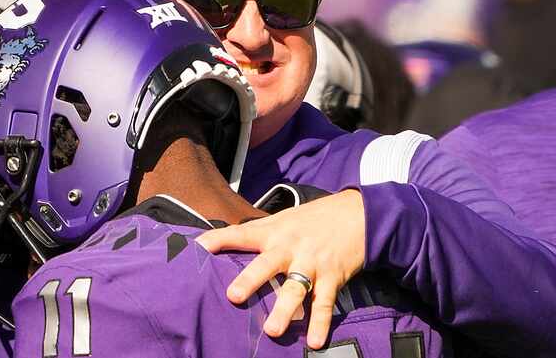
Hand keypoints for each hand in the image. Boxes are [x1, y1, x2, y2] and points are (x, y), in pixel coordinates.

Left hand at [195, 189, 365, 348]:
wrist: (358, 213)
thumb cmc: (313, 219)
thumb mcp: (283, 219)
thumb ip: (258, 233)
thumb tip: (224, 242)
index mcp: (274, 232)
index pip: (240, 234)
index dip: (218, 240)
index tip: (197, 248)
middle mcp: (290, 247)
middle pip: (267, 264)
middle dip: (250, 280)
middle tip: (233, 296)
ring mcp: (312, 262)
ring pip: (295, 288)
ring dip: (285, 310)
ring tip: (272, 331)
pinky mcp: (333, 276)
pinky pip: (324, 303)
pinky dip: (320, 323)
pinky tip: (314, 342)